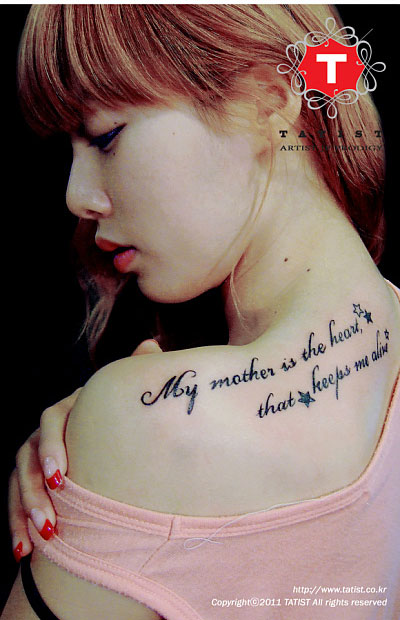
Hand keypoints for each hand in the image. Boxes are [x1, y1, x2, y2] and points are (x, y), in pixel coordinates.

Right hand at [8, 338, 162, 561]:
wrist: (114, 440)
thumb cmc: (124, 419)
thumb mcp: (128, 400)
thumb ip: (136, 373)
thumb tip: (150, 346)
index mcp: (70, 409)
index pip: (52, 422)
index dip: (52, 448)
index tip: (62, 478)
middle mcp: (46, 431)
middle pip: (27, 455)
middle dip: (35, 490)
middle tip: (51, 520)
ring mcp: (33, 456)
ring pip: (17, 481)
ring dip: (24, 512)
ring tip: (39, 541)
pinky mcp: (29, 481)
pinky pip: (15, 502)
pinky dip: (17, 526)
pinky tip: (24, 552)